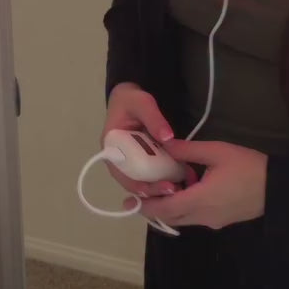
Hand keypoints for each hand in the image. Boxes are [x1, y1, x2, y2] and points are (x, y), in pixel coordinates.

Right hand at [101, 83, 195, 201]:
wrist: (130, 99)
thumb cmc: (132, 100)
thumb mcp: (142, 103)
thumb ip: (154, 118)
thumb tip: (167, 137)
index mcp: (111, 146)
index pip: (121, 172)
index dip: (138, 184)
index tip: (156, 188)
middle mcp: (117, 159)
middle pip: (132, 182)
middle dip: (152, 190)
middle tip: (173, 190)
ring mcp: (128, 162)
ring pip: (140, 182)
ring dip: (157, 188)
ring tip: (178, 188)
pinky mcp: (139, 162)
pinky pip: (148, 175)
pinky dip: (160, 180)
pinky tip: (177, 182)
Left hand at [137, 140, 266, 229]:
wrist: (279, 187)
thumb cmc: (248, 167)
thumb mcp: (217, 151)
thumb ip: (188, 150)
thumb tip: (164, 145)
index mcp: (200, 200)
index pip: (165, 209)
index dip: (147, 205)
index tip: (131, 199)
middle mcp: (203, 217)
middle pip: (171, 218)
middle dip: (154, 209)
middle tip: (140, 196)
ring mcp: (213, 221)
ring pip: (183, 219)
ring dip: (170, 208)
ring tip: (161, 189)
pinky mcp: (222, 220)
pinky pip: (196, 217)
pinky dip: (184, 208)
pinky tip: (186, 190)